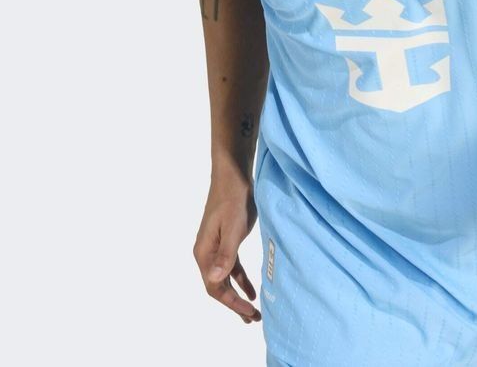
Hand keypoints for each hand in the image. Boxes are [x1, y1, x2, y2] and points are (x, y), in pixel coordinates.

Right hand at [193, 176, 261, 322]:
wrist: (233, 176)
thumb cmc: (232, 198)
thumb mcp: (233, 227)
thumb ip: (226, 254)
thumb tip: (215, 279)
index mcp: (204, 252)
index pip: (214, 287)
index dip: (231, 303)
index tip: (249, 313)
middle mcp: (206, 253)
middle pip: (218, 287)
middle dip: (235, 305)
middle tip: (254, 319)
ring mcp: (216, 247)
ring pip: (225, 279)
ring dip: (238, 295)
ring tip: (253, 312)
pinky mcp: (227, 241)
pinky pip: (232, 267)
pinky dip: (241, 280)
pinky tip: (251, 290)